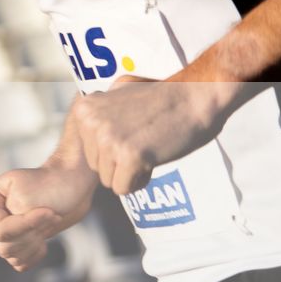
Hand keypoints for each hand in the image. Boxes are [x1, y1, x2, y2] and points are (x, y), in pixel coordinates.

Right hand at [0, 162, 97, 271]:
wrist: (69, 187)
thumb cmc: (51, 184)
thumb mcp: (28, 199)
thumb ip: (12, 224)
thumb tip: (2, 240)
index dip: (27, 226)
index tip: (49, 211)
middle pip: (4, 246)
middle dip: (33, 234)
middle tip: (50, 214)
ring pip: (12, 255)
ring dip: (36, 242)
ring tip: (46, 221)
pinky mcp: (10, 241)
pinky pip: (19, 262)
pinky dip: (35, 252)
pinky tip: (42, 235)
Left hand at [65, 73, 228, 194]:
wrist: (195, 97)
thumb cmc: (163, 98)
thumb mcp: (118, 93)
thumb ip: (99, 108)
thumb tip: (86, 121)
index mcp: (85, 110)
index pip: (88, 150)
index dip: (112, 148)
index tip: (132, 133)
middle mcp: (91, 124)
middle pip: (95, 166)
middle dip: (120, 163)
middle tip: (144, 144)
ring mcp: (109, 140)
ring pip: (108, 180)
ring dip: (130, 173)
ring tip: (149, 151)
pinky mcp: (129, 156)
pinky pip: (122, 188)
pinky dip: (139, 182)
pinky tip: (152, 161)